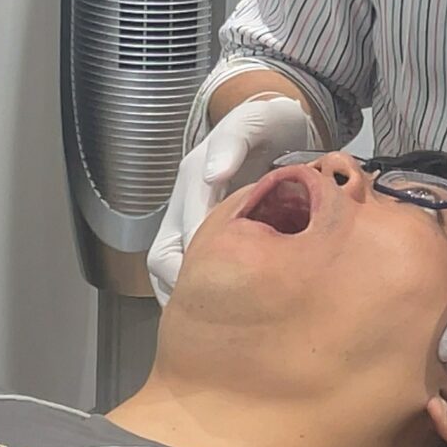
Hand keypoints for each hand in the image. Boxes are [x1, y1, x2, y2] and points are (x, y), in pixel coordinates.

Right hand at [145, 93, 321, 301]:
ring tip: (218, 326)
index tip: (219, 291)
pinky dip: (205, 290)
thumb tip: (214, 176)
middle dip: (183, 292)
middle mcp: (187, 201)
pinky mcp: (210, 227)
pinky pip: (193, 267)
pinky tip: (229, 310)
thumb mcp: (255, 120)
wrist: (282, 120)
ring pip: (173, 267)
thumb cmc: (270, 122)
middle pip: (164, 260)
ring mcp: (194, 215)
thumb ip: (233, 142)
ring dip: (188, 296)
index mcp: (195, 179)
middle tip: (214, 320)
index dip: (193, 268)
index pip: (181, 236)